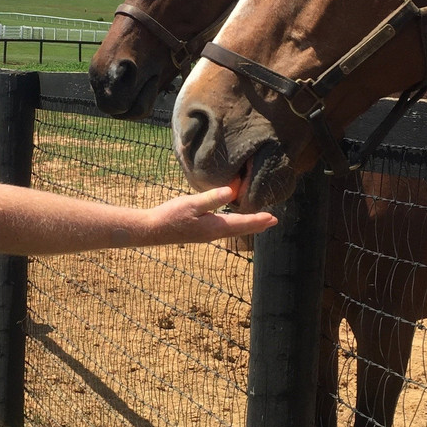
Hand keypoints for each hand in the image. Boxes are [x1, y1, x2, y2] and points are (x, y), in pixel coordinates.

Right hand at [146, 185, 277, 244]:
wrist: (153, 230)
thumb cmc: (171, 215)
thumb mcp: (191, 203)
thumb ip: (212, 198)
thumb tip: (231, 192)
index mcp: (215, 226)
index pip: (242, 223)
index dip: (258, 220)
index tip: (273, 218)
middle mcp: (214, 233)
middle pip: (240, 228)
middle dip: (257, 224)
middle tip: (273, 221)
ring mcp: (207, 234)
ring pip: (233, 229)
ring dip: (247, 225)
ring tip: (258, 221)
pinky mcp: (200, 232)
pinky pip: (224, 229)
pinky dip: (235, 224)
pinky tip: (232, 221)